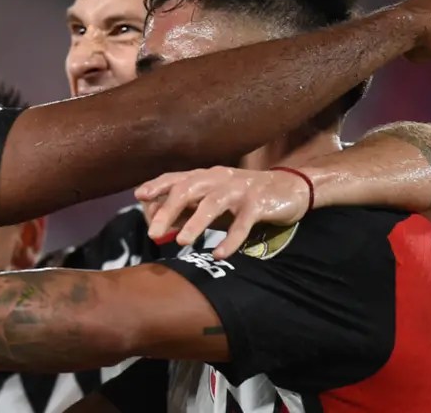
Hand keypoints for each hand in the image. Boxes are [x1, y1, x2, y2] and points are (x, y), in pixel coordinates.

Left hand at [134, 167, 309, 257]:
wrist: (290, 189)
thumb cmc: (242, 198)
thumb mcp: (212, 203)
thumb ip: (186, 212)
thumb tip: (158, 226)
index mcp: (206, 176)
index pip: (176, 178)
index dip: (158, 186)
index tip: (140, 198)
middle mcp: (219, 179)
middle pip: (188, 189)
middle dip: (168, 210)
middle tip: (152, 233)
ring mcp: (239, 190)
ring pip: (213, 203)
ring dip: (195, 223)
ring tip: (180, 242)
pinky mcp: (259, 204)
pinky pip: (243, 223)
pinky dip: (231, 239)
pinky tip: (219, 254)